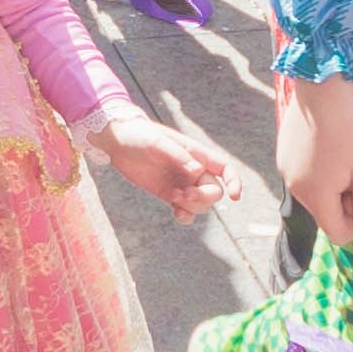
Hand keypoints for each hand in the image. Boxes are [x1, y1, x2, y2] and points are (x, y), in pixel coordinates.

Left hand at [89, 111, 233, 220]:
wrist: (118, 142)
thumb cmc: (139, 135)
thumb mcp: (157, 142)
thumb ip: (178, 156)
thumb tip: (197, 171)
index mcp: (196, 154)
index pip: (225, 168)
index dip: (234, 181)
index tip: (234, 196)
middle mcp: (193, 170)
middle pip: (214, 192)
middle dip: (203, 197)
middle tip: (183, 194)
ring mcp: (182, 183)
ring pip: (201, 204)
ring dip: (193, 207)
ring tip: (173, 198)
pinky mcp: (169, 194)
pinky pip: (186, 210)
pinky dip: (186, 216)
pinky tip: (176, 214)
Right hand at [276, 75, 352, 255]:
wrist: (322, 87)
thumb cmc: (350, 131)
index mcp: (316, 198)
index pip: (338, 235)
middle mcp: (295, 189)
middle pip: (325, 213)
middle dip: (344, 200)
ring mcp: (285, 170)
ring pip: (315, 194)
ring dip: (332, 184)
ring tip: (343, 155)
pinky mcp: (282, 154)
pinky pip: (304, 175)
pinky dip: (318, 169)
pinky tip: (327, 144)